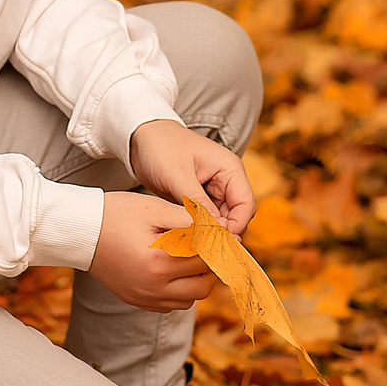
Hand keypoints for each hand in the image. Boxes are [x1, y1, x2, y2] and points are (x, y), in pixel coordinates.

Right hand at [87, 194, 215, 313]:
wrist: (79, 232)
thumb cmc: (115, 214)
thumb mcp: (154, 209)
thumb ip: (190, 220)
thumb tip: (222, 228)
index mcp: (159, 262)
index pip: (206, 259)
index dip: (221, 246)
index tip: (227, 235)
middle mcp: (153, 287)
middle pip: (203, 285)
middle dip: (212, 265)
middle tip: (211, 246)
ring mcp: (145, 298)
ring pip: (191, 299)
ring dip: (198, 279)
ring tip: (192, 256)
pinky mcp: (137, 301)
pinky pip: (172, 305)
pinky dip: (181, 290)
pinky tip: (175, 269)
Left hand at [126, 119, 255, 236]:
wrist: (141, 136)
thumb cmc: (161, 147)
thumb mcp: (178, 175)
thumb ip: (197, 202)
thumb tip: (215, 229)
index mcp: (229, 169)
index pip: (246, 205)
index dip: (236, 226)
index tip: (217, 241)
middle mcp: (226, 181)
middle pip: (237, 216)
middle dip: (223, 233)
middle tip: (204, 249)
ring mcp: (213, 191)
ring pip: (221, 221)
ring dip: (210, 233)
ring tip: (192, 246)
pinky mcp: (199, 199)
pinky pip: (206, 219)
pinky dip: (199, 229)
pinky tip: (186, 238)